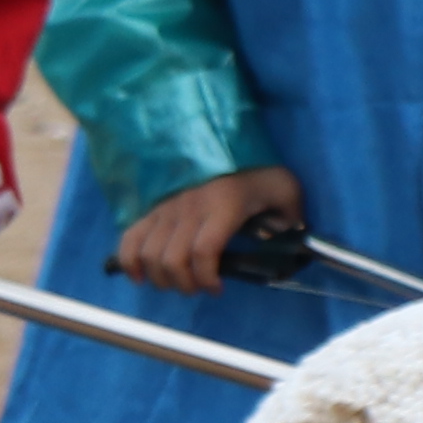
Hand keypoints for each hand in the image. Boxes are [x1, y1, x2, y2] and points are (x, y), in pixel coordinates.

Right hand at [113, 163, 305, 295]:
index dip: (207, 278)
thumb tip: (292, 245)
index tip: (218, 288)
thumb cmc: (256, 167)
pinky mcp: (152, 205)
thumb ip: (291, 218)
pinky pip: (131, 236)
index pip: (204, 252)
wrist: (225, 134)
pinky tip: (140, 275)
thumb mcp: (284, 188)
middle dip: (185, 284)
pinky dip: (130, 260)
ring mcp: (167, 206)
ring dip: (160, 277)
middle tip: (198, 288)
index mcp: (223, 206)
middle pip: (172, 259)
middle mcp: (190, 207)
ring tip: (176, 282)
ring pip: (149, 252)